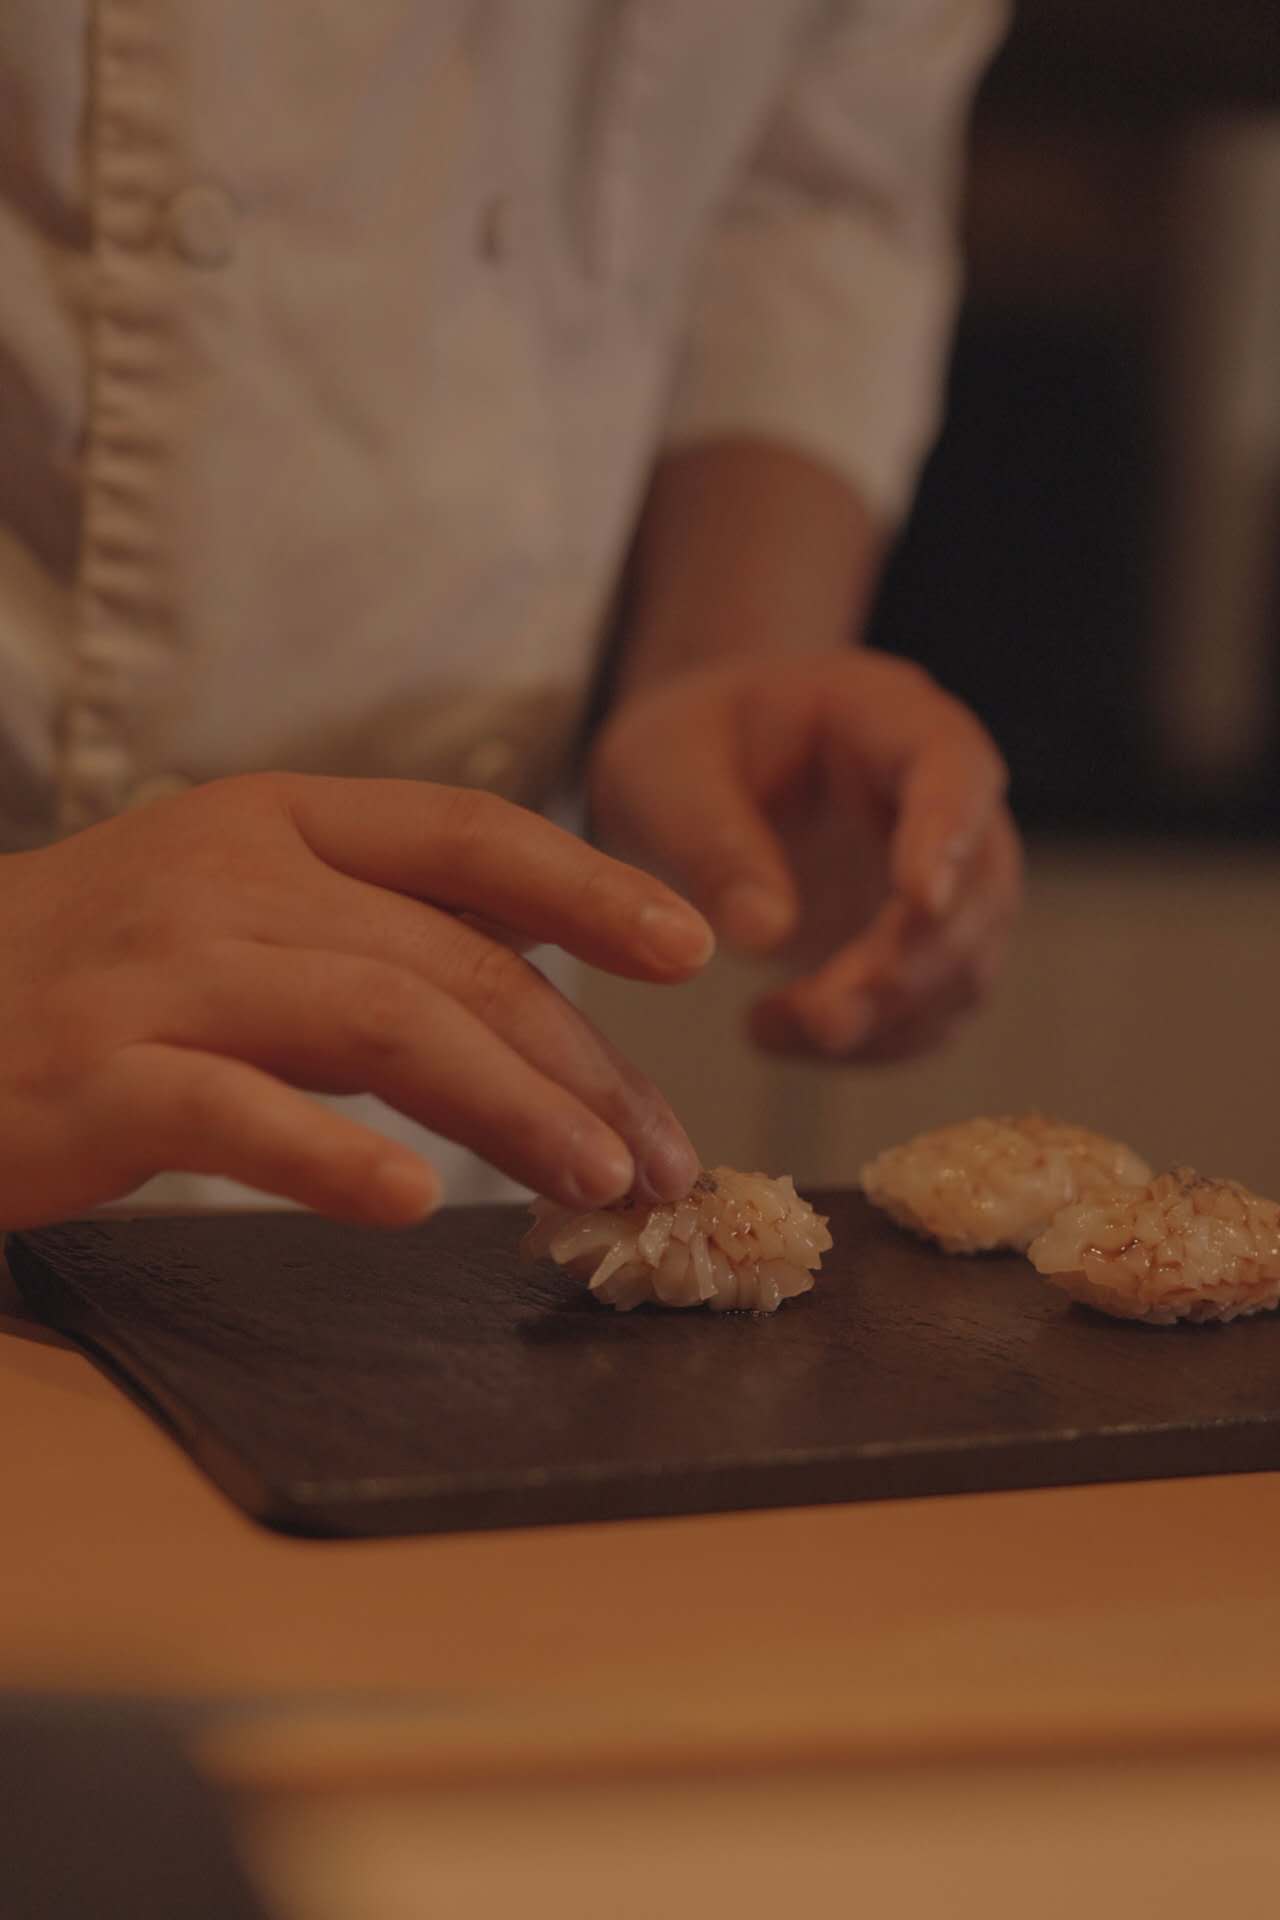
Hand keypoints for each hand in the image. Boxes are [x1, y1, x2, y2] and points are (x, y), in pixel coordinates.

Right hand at [0, 775, 713, 1229]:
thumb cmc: (83, 976)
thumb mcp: (228, 905)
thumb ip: (365, 925)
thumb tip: (530, 984)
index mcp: (272, 820)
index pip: (466, 831)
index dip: (589, 886)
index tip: (690, 946)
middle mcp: (225, 875)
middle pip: (454, 959)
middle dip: (581, 1063)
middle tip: (661, 1155)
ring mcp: (157, 973)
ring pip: (382, 1025)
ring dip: (511, 1110)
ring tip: (595, 1184)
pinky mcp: (94, 1077)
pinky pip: (240, 1115)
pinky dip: (337, 1161)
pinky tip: (414, 1207)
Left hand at [588, 654, 1020, 1061]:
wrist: (692, 777)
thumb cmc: (682, 749)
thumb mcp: (662, 773)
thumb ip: (711, 842)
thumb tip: (763, 933)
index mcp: (885, 715)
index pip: (952, 764)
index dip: (947, 833)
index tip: (919, 900)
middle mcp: (937, 794)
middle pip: (977, 884)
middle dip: (907, 963)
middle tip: (823, 1016)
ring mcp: (943, 873)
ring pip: (966, 961)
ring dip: (888, 1015)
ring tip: (774, 1026)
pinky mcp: (920, 944)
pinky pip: (930, 1008)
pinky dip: (870, 1041)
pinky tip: (784, 1034)